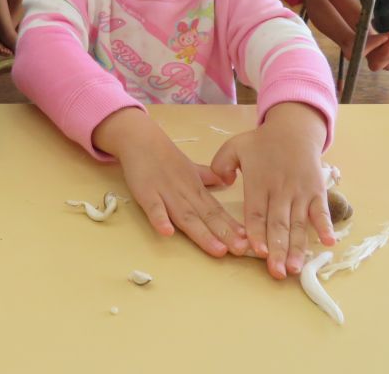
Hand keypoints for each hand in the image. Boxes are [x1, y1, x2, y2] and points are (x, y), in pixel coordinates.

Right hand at [93, 108, 248, 257]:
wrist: (140, 139)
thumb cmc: (165, 156)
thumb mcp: (191, 167)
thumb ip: (207, 177)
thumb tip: (226, 182)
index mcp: (196, 189)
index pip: (217, 210)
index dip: (232, 226)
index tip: (248, 240)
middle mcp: (185, 193)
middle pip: (206, 217)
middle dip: (224, 235)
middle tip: (241, 250)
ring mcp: (165, 193)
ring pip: (186, 217)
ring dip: (202, 234)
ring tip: (217, 250)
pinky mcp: (146, 193)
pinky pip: (153, 208)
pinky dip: (160, 219)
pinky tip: (167, 233)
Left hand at [210, 102, 332, 279]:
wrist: (294, 130)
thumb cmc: (261, 143)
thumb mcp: (235, 146)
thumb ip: (221, 164)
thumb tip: (221, 182)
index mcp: (259, 182)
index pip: (256, 212)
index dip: (257, 232)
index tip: (257, 251)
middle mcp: (281, 189)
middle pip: (279, 223)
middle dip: (277, 249)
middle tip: (276, 272)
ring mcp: (301, 192)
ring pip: (299, 223)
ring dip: (297, 247)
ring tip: (294, 268)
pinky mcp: (318, 192)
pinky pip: (322, 211)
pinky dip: (326, 226)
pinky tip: (328, 243)